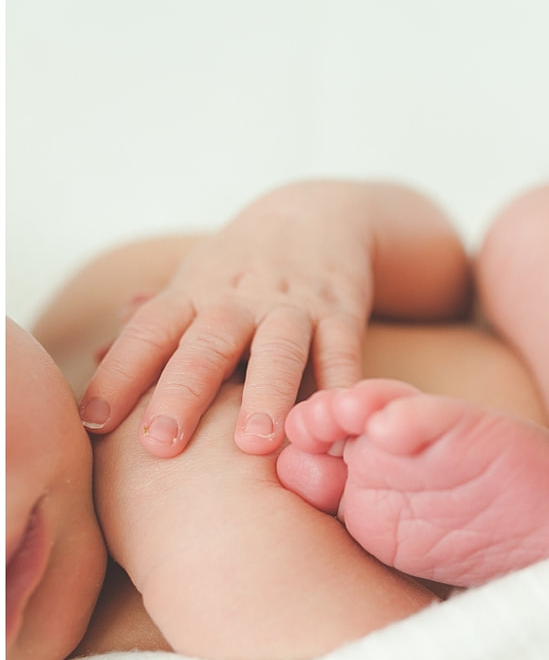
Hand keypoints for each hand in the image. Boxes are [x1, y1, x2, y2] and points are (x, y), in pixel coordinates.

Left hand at [80, 189, 373, 456]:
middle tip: (162, 446)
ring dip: (265, 394)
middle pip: (207, 346)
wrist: (320, 213)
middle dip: (184, 393)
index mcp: (194, 294)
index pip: (149, 333)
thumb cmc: (242, 266)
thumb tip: (96, 358)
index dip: (120, 374)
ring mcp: (294, 306)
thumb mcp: (195, 282)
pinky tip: (336, 418)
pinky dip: (341, 385)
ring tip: (255, 445)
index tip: (94, 423)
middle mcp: (240, 300)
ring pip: (278, 350)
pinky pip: (342, 351)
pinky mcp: (342, 312)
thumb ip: (155, 323)